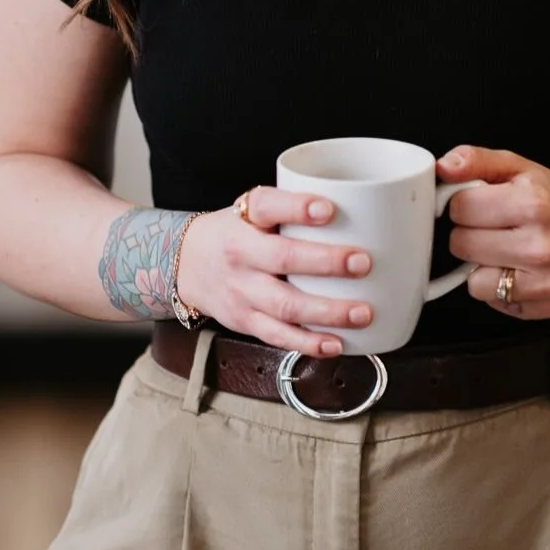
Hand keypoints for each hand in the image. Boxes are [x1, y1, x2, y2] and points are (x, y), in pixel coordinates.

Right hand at [175, 187, 375, 356]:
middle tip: (363, 262)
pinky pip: (278, 336)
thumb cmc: (236, 232)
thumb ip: (293, 208)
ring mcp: (241, 291)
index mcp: (244, 217)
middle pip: (282, 258)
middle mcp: (240, 254)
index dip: (297, 207)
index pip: (266, 205)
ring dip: (327, 311)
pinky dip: (308, 343)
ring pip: (284, 305)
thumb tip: (362, 208)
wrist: (186, 264)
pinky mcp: (245, 321)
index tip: (329, 208)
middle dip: (326, 262)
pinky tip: (336, 343)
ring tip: (363, 312)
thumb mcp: (252, 209)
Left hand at [436, 145, 549, 319]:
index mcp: (533, 204)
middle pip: (462, 246)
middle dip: (468, 234)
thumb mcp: (514, 165)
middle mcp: (542, 246)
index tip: (477, 203)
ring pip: (474, 282)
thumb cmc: (547, 197)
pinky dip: (497, 287)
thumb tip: (444, 167)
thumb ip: (474, 159)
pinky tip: (515, 268)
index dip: (462, 204)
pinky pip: (494, 302)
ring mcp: (547, 281)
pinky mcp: (548, 306)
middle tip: (491, 226)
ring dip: (480, 266)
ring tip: (502, 249)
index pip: (461, 208)